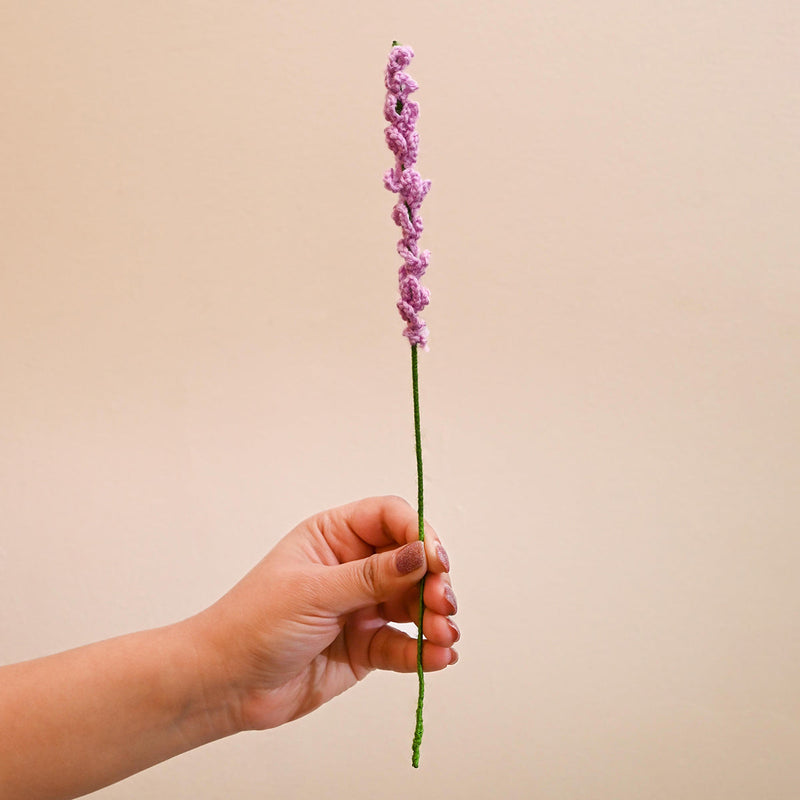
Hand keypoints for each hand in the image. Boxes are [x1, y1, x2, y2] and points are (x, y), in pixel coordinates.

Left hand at [192, 495, 457, 731]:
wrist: (224, 686)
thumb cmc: (253, 624)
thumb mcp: (314, 592)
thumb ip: (372, 576)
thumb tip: (420, 554)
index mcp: (334, 536)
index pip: (390, 519)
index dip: (418, 534)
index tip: (436, 561)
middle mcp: (352, 567)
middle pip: (410, 562)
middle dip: (432, 581)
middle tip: (442, 603)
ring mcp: (360, 607)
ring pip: (412, 603)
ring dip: (434, 618)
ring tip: (446, 637)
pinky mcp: (365, 646)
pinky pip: (403, 644)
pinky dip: (425, 651)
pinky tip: (440, 658)